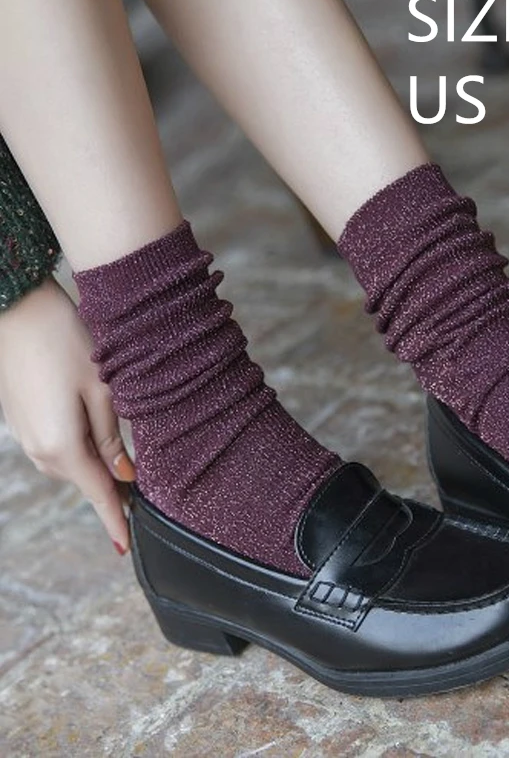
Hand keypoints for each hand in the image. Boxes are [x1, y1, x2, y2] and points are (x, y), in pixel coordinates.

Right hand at [0, 277, 134, 552]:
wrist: (14, 308)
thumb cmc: (63, 342)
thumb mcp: (102, 390)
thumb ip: (112, 438)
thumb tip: (123, 473)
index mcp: (62, 448)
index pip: (98, 495)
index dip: (116, 521)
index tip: (127, 547)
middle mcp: (40, 450)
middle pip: (88, 479)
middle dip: (115, 486)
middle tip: (146, 494)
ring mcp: (27, 436)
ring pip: (75, 462)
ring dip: (99, 463)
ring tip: (127, 460)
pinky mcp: (23, 421)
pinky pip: (60, 445)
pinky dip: (83, 446)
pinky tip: (98, 431)